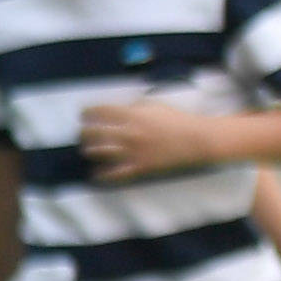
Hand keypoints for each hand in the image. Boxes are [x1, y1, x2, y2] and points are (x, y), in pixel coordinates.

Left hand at [74, 100, 217, 183]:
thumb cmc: (177, 120)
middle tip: (84, 132)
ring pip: (98, 152)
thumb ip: (134, 107)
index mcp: (132, 115)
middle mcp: (128, 132)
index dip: (87, 112)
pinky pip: (114, 174)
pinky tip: (96, 173)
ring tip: (89, 149)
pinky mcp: (139, 167)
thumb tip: (119, 111)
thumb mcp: (155, 105)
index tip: (84, 114)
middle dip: (84, 132)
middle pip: (93, 133)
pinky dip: (101, 174)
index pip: (99, 111)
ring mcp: (132, 151)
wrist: (196, 140)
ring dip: (90, 150)